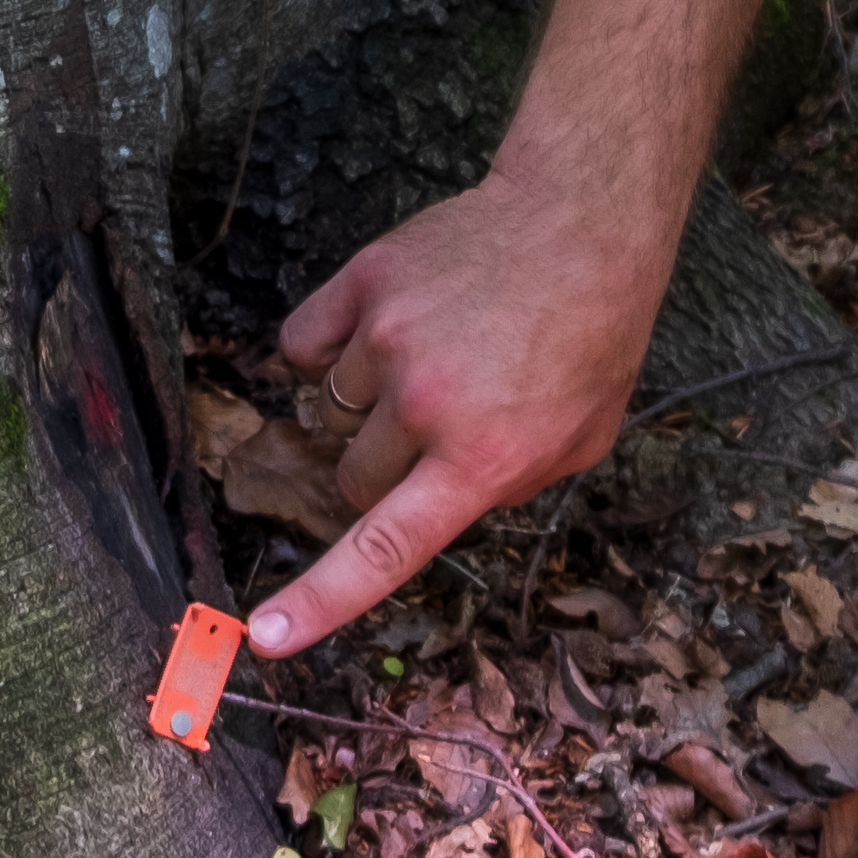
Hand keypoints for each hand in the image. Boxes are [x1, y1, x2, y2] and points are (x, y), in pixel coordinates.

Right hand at [243, 166, 682, 657]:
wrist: (581, 222)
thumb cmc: (592, 337)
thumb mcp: (580, 443)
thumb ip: (505, 487)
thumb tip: (431, 508)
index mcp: (482, 459)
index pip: (383, 550)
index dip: (320, 601)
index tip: (265, 636)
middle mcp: (427, 405)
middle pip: (350, 478)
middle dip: (380, 468)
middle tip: (433, 423)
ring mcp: (388, 338)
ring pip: (331, 408)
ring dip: (367, 397)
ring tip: (433, 353)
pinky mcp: (364, 281)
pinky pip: (304, 343)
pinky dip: (329, 345)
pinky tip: (383, 325)